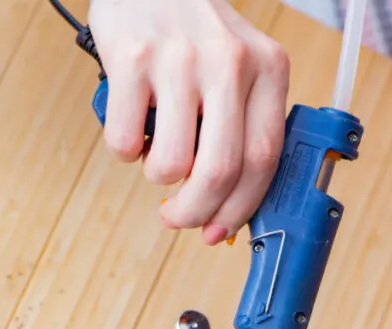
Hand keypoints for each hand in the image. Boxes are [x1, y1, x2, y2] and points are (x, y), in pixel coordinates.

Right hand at [88, 0, 289, 243]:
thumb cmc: (195, 34)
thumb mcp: (239, 66)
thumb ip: (242, 126)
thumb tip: (226, 205)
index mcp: (268, 68)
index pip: (264, 160)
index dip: (239, 208)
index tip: (217, 231)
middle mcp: (230, 62)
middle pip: (219, 172)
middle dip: (194, 211)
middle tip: (176, 217)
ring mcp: (180, 60)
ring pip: (169, 165)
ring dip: (156, 178)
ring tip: (154, 152)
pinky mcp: (133, 58)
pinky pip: (124, 141)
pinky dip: (123, 151)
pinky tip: (131, 125)